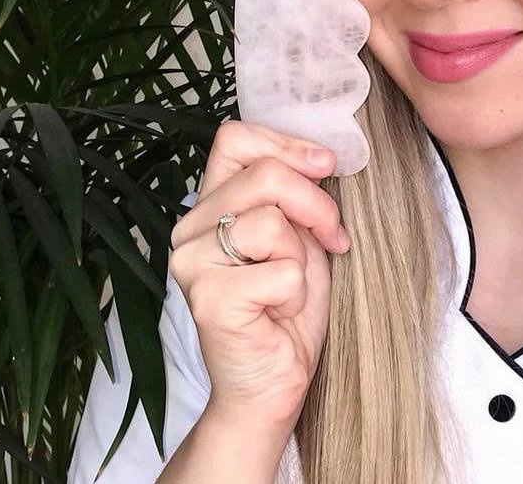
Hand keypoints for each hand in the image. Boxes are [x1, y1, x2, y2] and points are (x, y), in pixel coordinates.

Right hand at [168, 120, 349, 426]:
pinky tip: (280, 314)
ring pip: (272, 221)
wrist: (274, 383)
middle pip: (264, 174)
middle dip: (316, 203)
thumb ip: (294, 195)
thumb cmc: (288, 308)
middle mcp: (190, 228)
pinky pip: (280, 271)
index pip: (234, 138)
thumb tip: (320, 157)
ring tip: (290, 287)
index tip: (324, 166)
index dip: (285, 144)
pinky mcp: (207, 299)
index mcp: (211, 204)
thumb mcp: (299, 236)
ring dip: (303, 257)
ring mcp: (191, 263)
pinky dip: (297, 293)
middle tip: (332, 237)